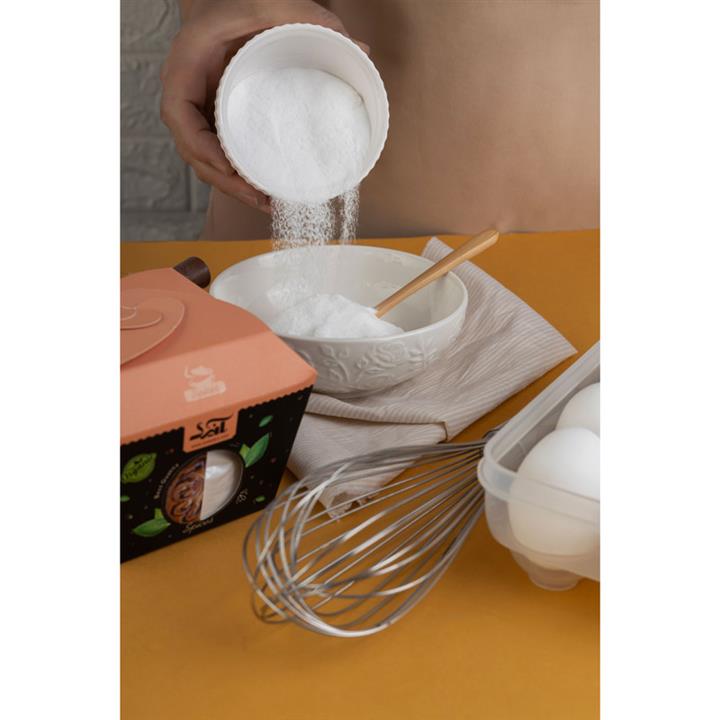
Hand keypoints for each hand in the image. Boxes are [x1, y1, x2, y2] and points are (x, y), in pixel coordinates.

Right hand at [161, 0, 366, 211]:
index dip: (199, 146)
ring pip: (206, 158)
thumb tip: (361, 51)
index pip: (178, 114)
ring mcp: (200, 109)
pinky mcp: (215, 120)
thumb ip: (311, 18)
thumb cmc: (242, 2)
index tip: (228, 167)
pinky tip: (262, 190)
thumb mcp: (272, 3)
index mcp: (188, 63)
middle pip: (193, 148)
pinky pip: (219, 152)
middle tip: (260, 198)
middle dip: (224, 180)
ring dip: (232, 186)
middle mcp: (188, 91)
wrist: (228, 6)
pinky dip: (237, 175)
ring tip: (266, 202)